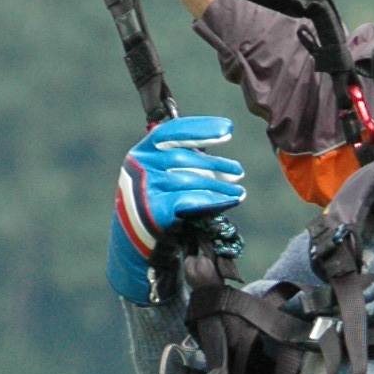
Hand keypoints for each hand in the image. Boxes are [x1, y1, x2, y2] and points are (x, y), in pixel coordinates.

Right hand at [107, 117, 243, 302]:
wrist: (135, 245)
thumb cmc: (155, 205)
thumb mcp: (162, 177)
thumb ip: (182, 159)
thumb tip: (219, 137)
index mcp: (141, 152)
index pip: (171, 132)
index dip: (201, 128)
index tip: (228, 129)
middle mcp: (138, 167)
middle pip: (183, 159)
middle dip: (215, 164)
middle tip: (238, 171)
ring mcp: (144, 190)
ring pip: (189, 180)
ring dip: (219, 185)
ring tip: (239, 190)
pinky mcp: (153, 212)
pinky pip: (189, 201)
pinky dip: (213, 200)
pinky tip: (230, 200)